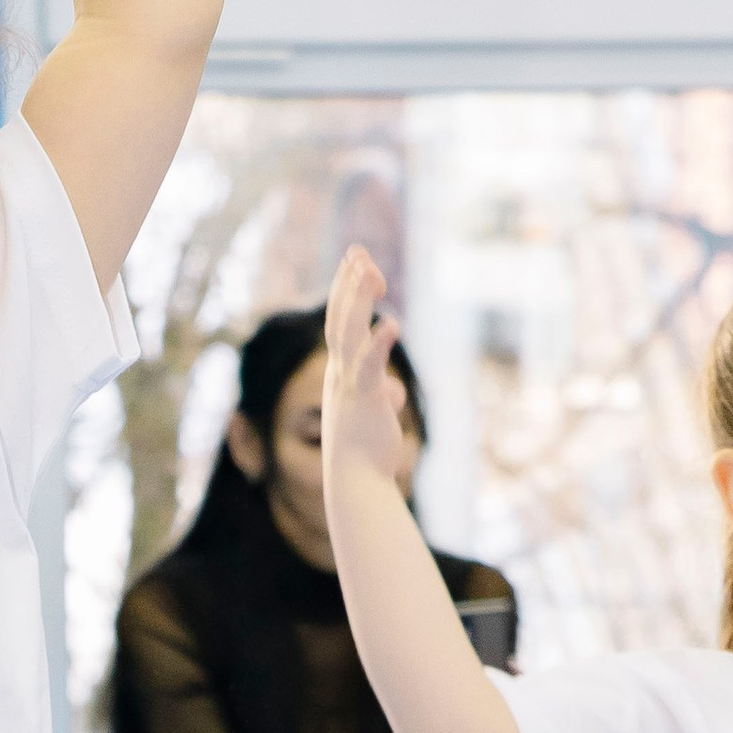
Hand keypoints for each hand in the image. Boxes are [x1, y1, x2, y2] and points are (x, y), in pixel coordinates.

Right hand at [322, 244, 414, 486]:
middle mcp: (339, 372)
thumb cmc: (364, 452)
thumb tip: (393, 394)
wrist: (355, 481)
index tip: (356, 263)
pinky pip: (371, 367)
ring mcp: (350, 383)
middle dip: (348, 283)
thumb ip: (381, 397)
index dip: (346, 291)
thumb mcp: (373, 416)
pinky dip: (380, 345)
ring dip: (358, 300)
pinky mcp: (366, 398)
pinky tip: (393, 324)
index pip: (340, 323)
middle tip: (357, 251)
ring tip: (370, 271)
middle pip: (341, 318)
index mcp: (340, 373)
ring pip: (350, 333)